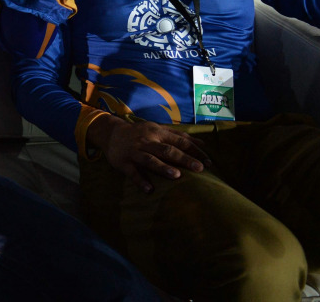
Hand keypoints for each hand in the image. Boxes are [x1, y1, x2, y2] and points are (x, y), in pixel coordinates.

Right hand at [90, 116, 209, 192]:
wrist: (110, 133)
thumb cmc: (140, 133)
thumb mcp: (158, 129)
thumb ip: (179, 136)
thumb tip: (202, 144)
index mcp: (157, 133)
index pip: (180, 141)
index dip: (194, 151)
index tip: (208, 162)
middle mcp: (147, 141)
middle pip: (167, 150)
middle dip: (183, 159)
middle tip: (199, 168)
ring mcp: (135, 152)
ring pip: (150, 159)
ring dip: (163, 168)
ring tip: (176, 176)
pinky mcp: (123, 162)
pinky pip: (132, 172)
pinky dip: (140, 181)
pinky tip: (149, 190)